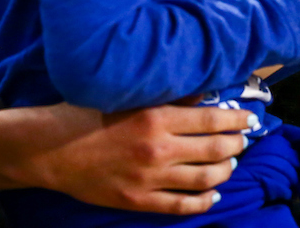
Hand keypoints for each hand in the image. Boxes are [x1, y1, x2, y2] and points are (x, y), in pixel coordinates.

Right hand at [0, 102, 251, 214]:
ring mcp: (149, 178)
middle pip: (215, 149)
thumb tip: (204, 92)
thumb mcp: (128, 95)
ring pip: (204, 179)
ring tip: (231, 163)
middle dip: (236, 144)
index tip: (249, 118)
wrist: (50, 149)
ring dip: (225, 171)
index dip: (236, 119)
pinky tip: (212, 195)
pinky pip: (181, 206)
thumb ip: (167, 95)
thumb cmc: (87, 113)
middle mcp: (158, 149)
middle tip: (244, 139)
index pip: (212, 118)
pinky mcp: (138, 200)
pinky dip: (203, 202)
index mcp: (157, 116)